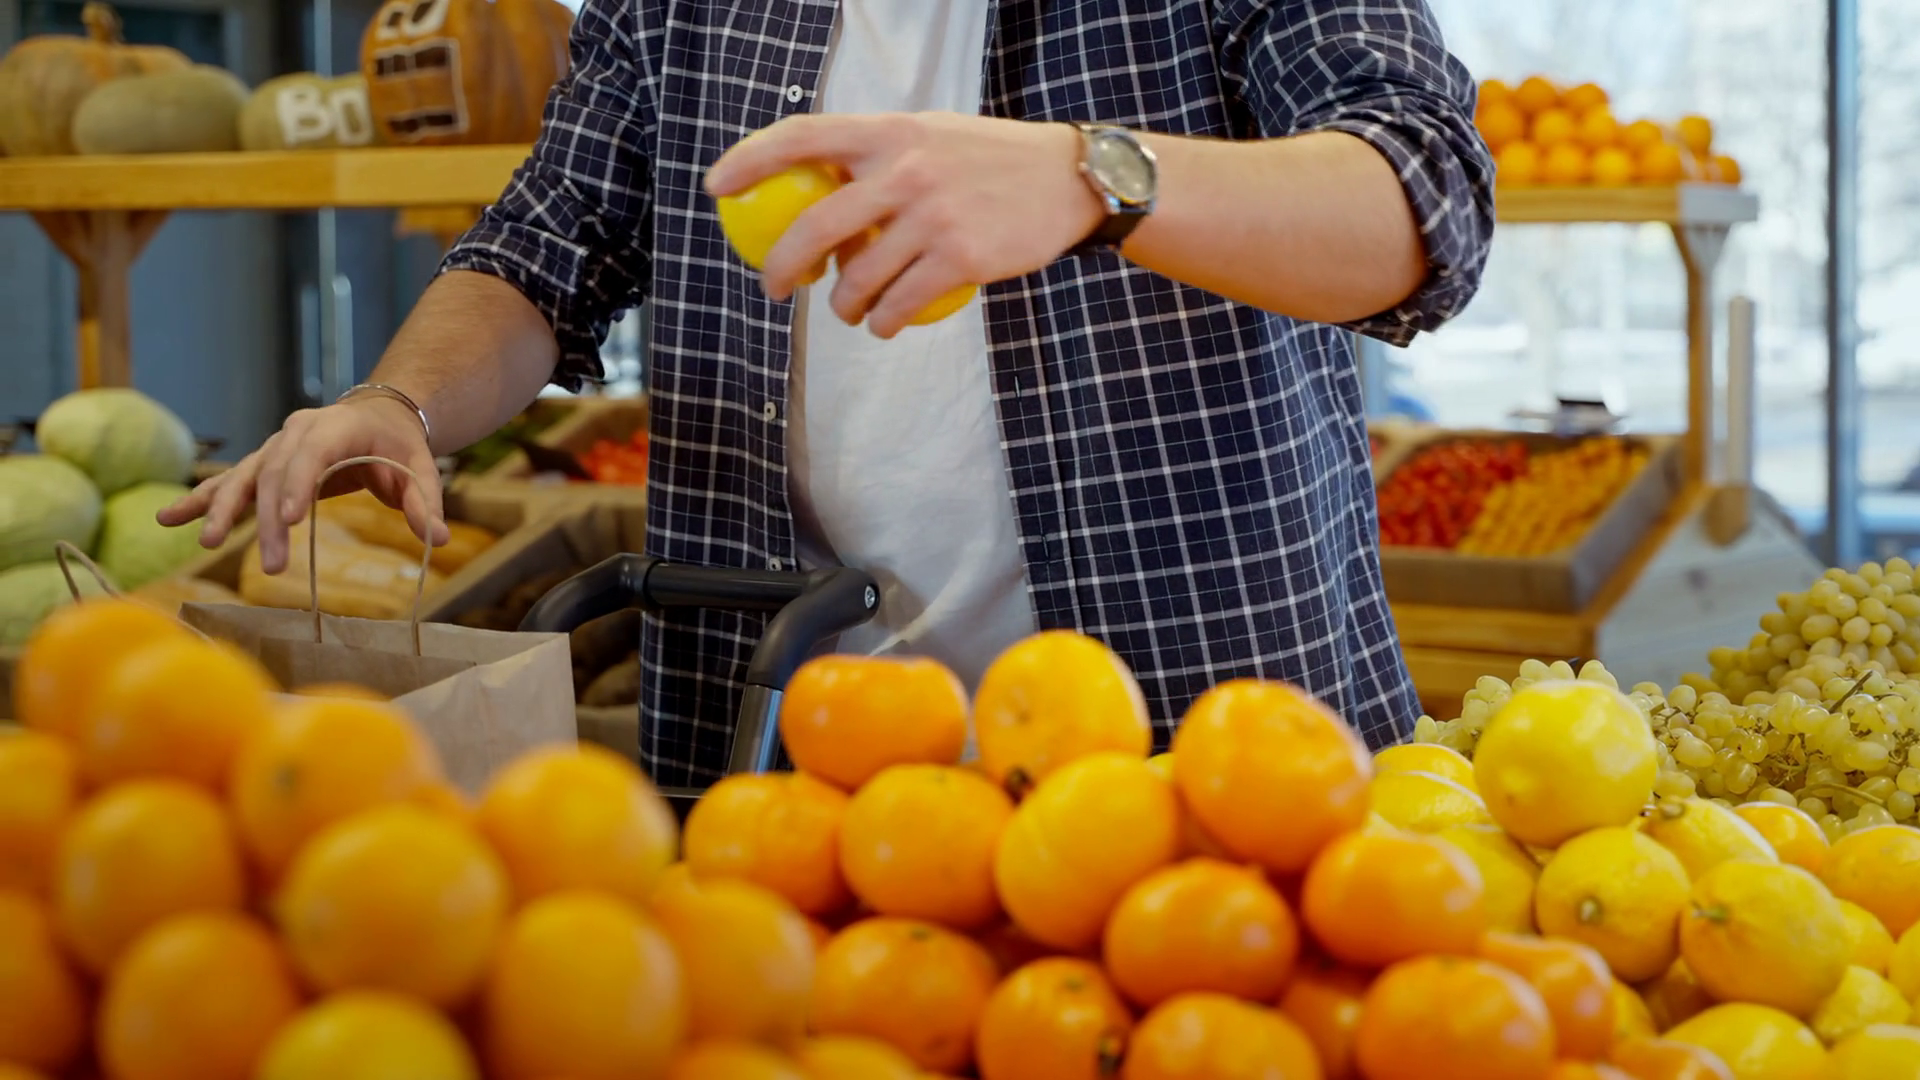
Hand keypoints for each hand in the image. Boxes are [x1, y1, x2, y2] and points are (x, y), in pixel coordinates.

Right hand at [156, 396, 450, 575]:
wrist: (379, 415)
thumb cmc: (401, 444)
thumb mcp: (421, 468)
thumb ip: (426, 502)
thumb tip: (439, 538)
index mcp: (335, 426)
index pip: (311, 454)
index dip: (298, 484)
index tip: (289, 520)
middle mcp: (296, 432)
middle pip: (275, 474)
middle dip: (268, 520)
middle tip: (270, 566)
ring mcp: (275, 447)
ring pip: (245, 477)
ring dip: (223, 509)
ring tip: (205, 541)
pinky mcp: (264, 464)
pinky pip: (230, 482)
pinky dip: (201, 499)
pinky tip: (169, 520)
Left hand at [705, 113, 1104, 337]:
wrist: (1069, 181)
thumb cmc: (992, 161)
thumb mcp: (931, 135)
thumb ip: (879, 155)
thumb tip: (815, 187)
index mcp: (892, 131)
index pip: (804, 135)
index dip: (751, 159)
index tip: (718, 186)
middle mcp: (907, 169)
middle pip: (817, 225)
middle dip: (783, 266)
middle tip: (776, 287)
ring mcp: (934, 215)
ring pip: (859, 278)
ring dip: (844, 307)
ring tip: (849, 312)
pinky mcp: (961, 257)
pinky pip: (900, 304)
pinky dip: (884, 322)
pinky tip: (884, 325)